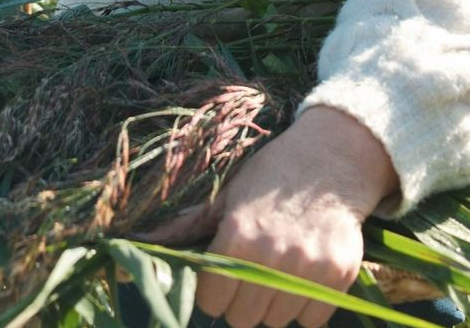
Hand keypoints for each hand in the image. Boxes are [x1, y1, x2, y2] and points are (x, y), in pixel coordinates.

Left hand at [143, 106, 398, 327]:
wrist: (330, 158)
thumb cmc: (269, 177)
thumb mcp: (225, 196)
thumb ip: (182, 228)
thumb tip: (131, 244)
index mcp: (237, 234)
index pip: (211, 301)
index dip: (215, 290)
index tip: (225, 272)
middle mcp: (270, 254)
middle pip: (243, 319)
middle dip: (244, 301)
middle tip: (255, 269)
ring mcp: (307, 266)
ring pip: (277, 320)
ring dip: (275, 302)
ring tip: (282, 265)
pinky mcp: (338, 274)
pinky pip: (312, 319)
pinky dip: (307, 304)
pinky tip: (306, 271)